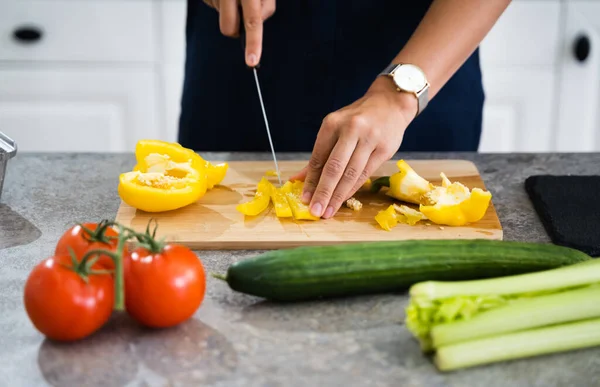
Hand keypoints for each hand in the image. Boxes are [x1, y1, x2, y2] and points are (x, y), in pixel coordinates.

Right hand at [203, 0, 275, 66]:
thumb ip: (265, 6)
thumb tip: (257, 24)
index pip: (253, 21)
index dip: (253, 43)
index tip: (252, 61)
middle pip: (228, 29)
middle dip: (234, 30)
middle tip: (239, 13)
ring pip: (221, 17)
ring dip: (229, 10)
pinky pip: (214, 7)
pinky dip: (221, 2)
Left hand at [289, 77, 417, 218]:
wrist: (390, 103)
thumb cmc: (357, 119)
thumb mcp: (334, 129)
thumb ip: (319, 155)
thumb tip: (298, 180)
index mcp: (333, 123)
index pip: (319, 157)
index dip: (310, 180)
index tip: (304, 198)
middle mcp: (351, 129)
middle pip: (334, 167)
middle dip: (323, 192)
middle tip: (315, 211)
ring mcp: (370, 139)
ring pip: (351, 174)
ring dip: (338, 195)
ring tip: (328, 212)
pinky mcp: (385, 149)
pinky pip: (365, 174)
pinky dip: (352, 189)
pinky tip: (343, 199)